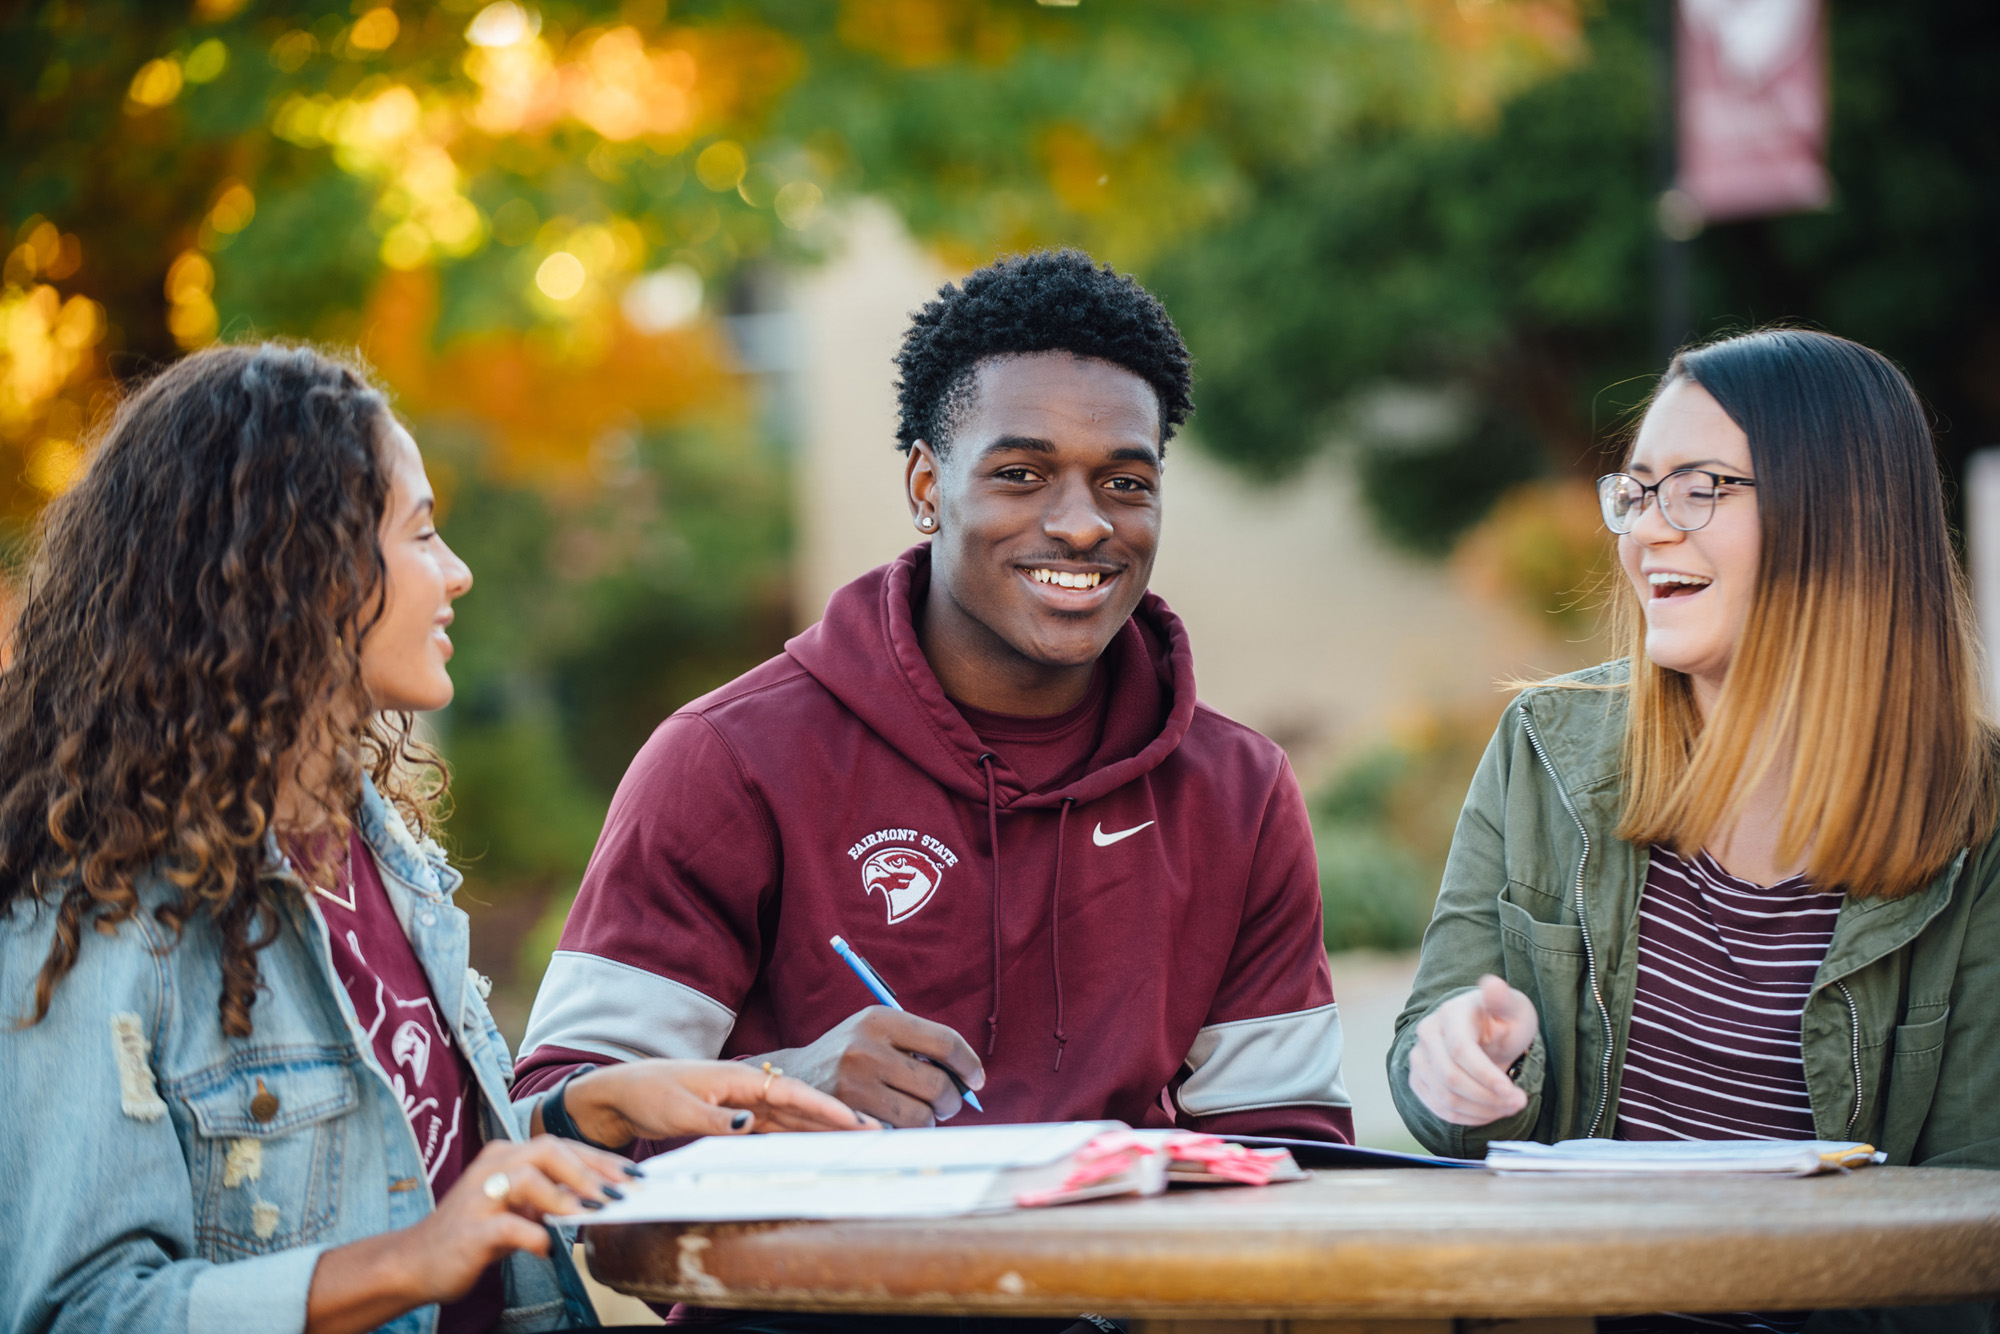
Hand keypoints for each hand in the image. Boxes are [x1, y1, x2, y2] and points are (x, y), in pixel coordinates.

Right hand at [306, 1135, 628, 1333]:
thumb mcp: (515, 1208)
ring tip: (591, 1214)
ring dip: (564, 1196)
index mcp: (505, 1156)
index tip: (633, 1175)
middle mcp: (492, 1167)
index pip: (561, 1147)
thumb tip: (600, 1195)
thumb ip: (550, 1197)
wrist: (415, 1261)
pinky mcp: (471, 1230)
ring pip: (527, 1178)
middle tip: (620, 1193)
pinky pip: (509, 1226)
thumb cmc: (472, 1233)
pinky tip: (547, 1247)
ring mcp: (479, 1197)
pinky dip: (534, 1235)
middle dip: (589, 1170)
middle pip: (547, 1150)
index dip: (600, 1160)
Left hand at [555, 1058, 880, 1147]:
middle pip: (800, 1106)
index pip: (791, 1094)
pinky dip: (796, 1138)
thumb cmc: (647, 1093)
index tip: (855, 1120)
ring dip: (821, 1129)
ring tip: (856, 1140)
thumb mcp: (677, 1109)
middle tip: (874, 1131)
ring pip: (790, 1119)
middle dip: (837, 1118)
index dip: (826, 1108)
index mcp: (737, 1080)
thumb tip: (751, 1125)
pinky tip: (815, 1148)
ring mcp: (741, 1104)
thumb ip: (715, 1120)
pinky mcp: (733, 1118)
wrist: (621, 1093)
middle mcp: (746, 1090)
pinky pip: (772, 1130)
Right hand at [761, 1007, 985, 1127]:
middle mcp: (867, 1048)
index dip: (969, 1064)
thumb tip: (970, 1080)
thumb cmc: (852, 1055)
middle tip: (948, 1104)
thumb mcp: (878, 1033)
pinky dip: (905, 1132)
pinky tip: (894, 1121)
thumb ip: (920, 1046)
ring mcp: (855, 1084)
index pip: (945, 1042)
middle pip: (938, 1085)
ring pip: (921, 1116)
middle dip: (952, 1100)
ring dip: (929, 1120)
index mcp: (880, 1019)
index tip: (977, 1080)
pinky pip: (898, 1134)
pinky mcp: (848, 1116)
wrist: (794, 1077)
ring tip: (919, 1113)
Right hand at [1407, 974, 1538, 1126]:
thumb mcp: (1512, 1007)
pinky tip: (1491, 1112)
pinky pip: (1440, 1109)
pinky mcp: (1418, 1079)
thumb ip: (1503, 999)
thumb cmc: (1502, 1019)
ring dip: (1482, 1110)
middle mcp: (1427, 1034)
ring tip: (1509, 1108)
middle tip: (1519, 1103)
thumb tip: (1492, 985)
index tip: (1513, 1093)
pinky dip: (1469, 1117)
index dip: (1485, 1075)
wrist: (1484, 1032)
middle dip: (1488, 1097)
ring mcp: (1419, 1058)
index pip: (1461, 1050)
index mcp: (1450, 1013)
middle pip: (1450, 1078)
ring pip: (1445, 1098)